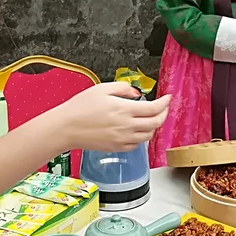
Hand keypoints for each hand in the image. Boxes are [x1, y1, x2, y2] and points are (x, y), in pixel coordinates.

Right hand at [56, 82, 170, 152]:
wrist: (67, 128)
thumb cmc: (80, 107)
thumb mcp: (102, 89)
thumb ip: (123, 88)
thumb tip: (136, 93)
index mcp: (125, 110)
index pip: (154, 108)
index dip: (165, 103)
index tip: (168, 98)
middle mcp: (127, 126)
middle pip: (156, 123)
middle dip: (164, 114)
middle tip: (164, 108)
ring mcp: (123, 139)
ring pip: (148, 135)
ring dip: (154, 126)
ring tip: (151, 118)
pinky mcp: (117, 147)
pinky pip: (137, 144)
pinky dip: (142, 137)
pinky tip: (138, 129)